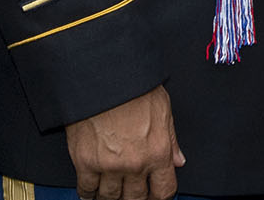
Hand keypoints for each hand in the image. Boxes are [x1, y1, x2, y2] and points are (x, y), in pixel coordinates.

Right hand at [65, 85, 183, 199]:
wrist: (103, 75)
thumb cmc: (134, 86)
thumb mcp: (163, 109)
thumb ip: (171, 140)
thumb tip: (178, 160)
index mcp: (158, 152)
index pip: (164, 191)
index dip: (159, 197)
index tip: (154, 195)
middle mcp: (135, 164)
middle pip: (136, 199)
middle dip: (135, 199)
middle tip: (131, 194)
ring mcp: (109, 166)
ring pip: (111, 197)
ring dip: (111, 198)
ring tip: (111, 193)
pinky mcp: (85, 162)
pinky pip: (86, 189)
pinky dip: (87, 194)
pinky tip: (90, 192)